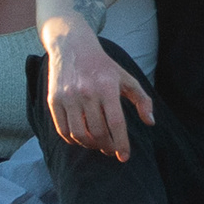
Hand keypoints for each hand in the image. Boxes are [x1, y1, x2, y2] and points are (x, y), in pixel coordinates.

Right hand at [40, 24, 153, 162]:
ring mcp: (67, 97)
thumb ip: (141, 100)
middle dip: (106, 147)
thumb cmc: (103, 66)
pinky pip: (62, 129)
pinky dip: (72, 140)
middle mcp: (86, 92)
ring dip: (90, 145)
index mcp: (106, 87)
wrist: (72, 46)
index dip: (121, 143)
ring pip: (79, 134)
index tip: (124, 157)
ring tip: (98, 144)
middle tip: (111, 150)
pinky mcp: (53, 100)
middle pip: (97, 132)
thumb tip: (150, 122)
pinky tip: (82, 139)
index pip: (116, 122)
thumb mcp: (126, 78)